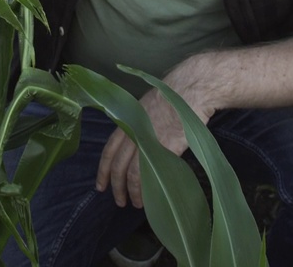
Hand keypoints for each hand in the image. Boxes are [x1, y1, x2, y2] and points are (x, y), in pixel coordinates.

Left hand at [95, 61, 216, 208]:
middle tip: (119, 201)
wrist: (191, 89)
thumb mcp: (145, 107)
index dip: (103, 170)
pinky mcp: (166, 148)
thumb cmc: (171, 96)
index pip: (109, 150)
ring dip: (132, 191)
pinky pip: (152, 173)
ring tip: (136, 203)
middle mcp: (133, 133)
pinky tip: (150, 196)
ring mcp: (148, 141)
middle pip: (118, 166)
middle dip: (116, 187)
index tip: (101, 186)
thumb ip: (136, 126)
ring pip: (133, 173)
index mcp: (127, 122)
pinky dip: (148, 188)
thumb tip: (135, 144)